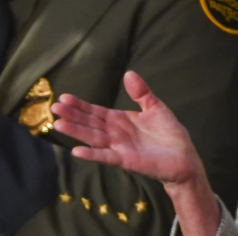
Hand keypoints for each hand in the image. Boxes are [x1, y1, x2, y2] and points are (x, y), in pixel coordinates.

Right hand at [51, 71, 206, 190]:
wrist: (183, 158)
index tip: (64, 97)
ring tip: (59, 125)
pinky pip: (106, 157)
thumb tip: (128, 74)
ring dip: (76, 132)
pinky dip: (92, 154)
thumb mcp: (155, 107)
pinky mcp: (125, 160)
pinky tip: (77, 151)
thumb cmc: (169, 134)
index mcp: (119, 120)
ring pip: (93, 138)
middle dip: (72, 116)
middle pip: (89, 123)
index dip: (80, 105)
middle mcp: (114, 134)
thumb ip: (141, 93)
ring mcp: (118, 147)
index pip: (95, 111)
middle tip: (54, 108)